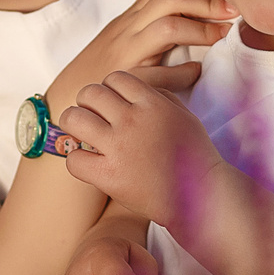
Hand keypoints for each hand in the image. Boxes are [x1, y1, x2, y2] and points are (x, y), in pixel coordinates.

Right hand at [48, 0, 230, 106]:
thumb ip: (151, 3)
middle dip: (207, 0)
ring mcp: (127, 52)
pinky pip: (159, 72)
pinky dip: (184, 73)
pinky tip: (197, 73)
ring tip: (223, 35)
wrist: (66, 99)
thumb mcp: (125, 29)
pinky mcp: (126, 79)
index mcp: (133, 15)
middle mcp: (129, 28)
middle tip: (234, 9)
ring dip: (202, 28)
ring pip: (167, 26)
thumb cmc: (103, 66)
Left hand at [55, 70, 225, 227]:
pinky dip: (78, 160)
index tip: (112, 103)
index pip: (115, 77)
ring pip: (74, 118)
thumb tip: (133, 89)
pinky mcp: (109, 176)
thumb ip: (159, 96)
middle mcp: (133, 121)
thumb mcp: (183, 115)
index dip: (110, 88)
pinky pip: (74, 158)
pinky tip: (89, 163)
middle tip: (93, 116)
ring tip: (83, 134)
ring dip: (75, 124)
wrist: (199, 196)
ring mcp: (119, 148)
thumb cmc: (193, 156)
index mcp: (152, 104)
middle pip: (90, 93)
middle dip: (88, 102)